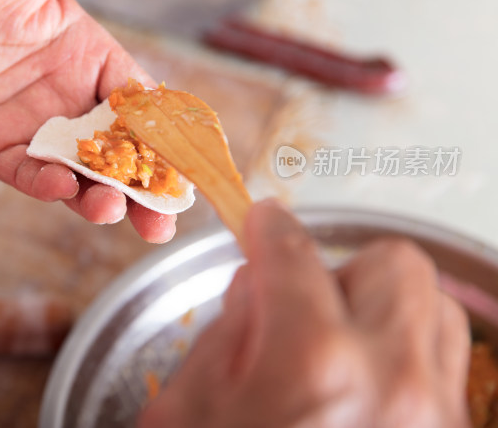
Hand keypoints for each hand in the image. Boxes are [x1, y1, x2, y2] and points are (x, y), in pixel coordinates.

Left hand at [0, 0, 177, 241]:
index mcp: (82, 50)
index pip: (137, 96)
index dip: (164, 128)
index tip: (188, 157)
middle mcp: (60, 93)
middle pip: (116, 147)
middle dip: (144, 182)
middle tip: (166, 215)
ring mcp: (25, 124)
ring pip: (76, 170)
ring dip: (101, 195)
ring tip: (118, 209)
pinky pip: (25, 172)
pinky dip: (47, 185)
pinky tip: (64, 189)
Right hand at [138, 199, 470, 426]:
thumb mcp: (186, 411)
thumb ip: (226, 331)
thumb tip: (258, 282)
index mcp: (313, 365)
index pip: (293, 255)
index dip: (269, 228)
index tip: (261, 223)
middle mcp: (395, 382)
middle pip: (393, 264)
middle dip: (340, 266)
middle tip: (301, 299)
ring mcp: (437, 420)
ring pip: (434, 308)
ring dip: (382, 307)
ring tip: (335, 344)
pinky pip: (445, 365)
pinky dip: (404, 354)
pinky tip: (358, 389)